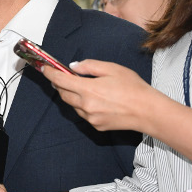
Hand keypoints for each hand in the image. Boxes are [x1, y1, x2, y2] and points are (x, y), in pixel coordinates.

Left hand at [42, 59, 159, 132]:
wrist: (148, 112)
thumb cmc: (133, 88)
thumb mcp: (111, 68)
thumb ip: (89, 66)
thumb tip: (73, 67)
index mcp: (88, 89)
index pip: (60, 80)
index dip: (50, 73)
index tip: (44, 68)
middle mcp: (86, 105)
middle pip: (63, 94)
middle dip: (58, 84)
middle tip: (59, 76)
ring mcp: (90, 118)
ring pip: (72, 105)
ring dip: (70, 95)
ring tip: (78, 87)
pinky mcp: (96, 126)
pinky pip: (83, 114)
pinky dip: (82, 105)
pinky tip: (92, 100)